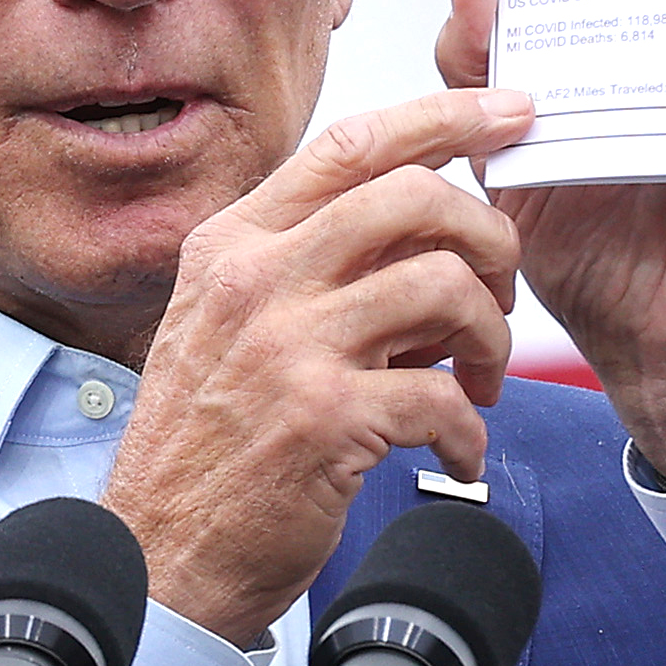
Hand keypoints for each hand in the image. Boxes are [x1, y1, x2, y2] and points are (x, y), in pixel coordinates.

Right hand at [101, 90, 533, 644]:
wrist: (160, 551)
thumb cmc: (207, 437)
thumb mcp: (228, 318)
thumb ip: (307, 259)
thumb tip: (422, 221)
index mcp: (234, 242)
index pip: (351, 145)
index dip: (442, 118)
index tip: (506, 115)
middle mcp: (257, 280)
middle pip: (413, 196)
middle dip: (487, 234)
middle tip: (501, 287)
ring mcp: (290, 346)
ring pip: (444, 285)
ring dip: (492, 336)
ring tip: (482, 378)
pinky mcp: (326, 419)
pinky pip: (443, 396)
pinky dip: (471, 429)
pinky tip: (457, 451)